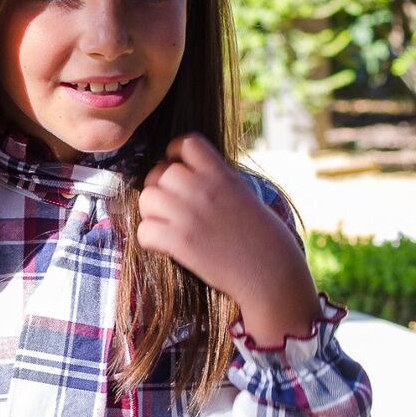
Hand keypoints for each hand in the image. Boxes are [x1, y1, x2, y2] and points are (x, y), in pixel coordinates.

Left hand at [136, 134, 319, 347]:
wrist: (271, 273)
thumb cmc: (265, 239)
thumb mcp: (245, 197)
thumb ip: (218, 182)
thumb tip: (194, 178)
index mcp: (222, 175)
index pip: (186, 143)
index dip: (175, 155)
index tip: (178, 170)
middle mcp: (203, 189)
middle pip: (159, 172)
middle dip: (160, 188)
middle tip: (170, 206)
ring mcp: (189, 215)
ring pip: (147, 198)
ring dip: (151, 212)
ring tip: (166, 225)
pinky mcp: (180, 242)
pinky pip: (144, 230)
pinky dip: (149, 238)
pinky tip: (164, 245)